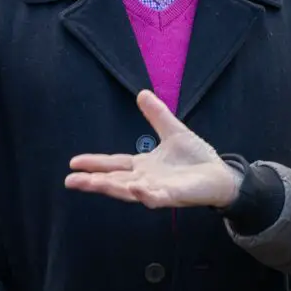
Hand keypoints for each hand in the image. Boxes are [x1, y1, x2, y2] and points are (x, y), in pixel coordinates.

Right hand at [64, 90, 242, 208]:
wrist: (221, 174)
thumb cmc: (196, 157)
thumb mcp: (174, 132)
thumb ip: (157, 115)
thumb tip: (142, 93)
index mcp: (144, 166)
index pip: (115, 164)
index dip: (95, 164)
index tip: (74, 162)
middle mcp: (146, 180)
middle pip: (115, 181)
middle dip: (93, 181)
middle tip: (70, 180)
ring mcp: (158, 190)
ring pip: (128, 191)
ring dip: (110, 187)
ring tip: (90, 183)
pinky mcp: (173, 197)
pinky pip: (156, 198)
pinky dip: (145, 194)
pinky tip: (135, 188)